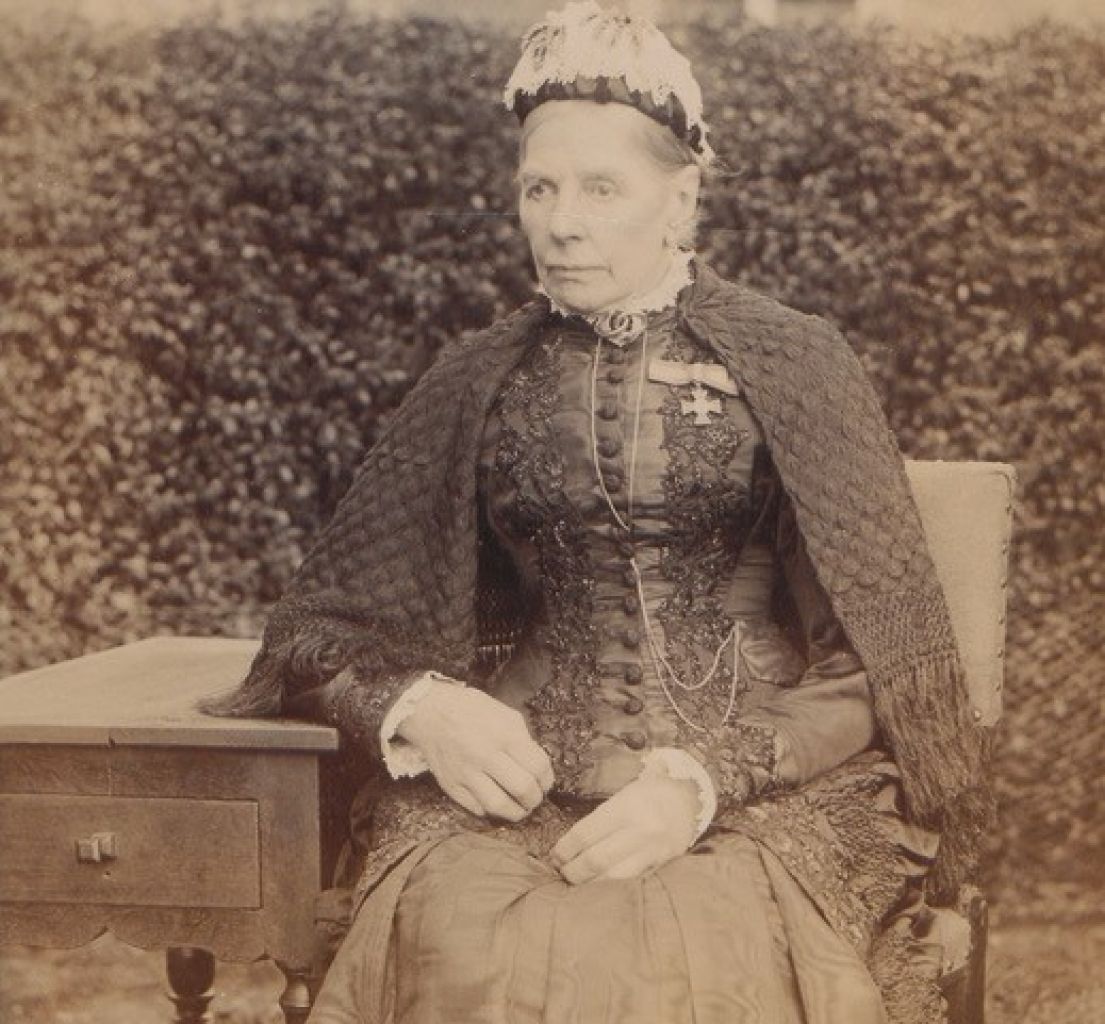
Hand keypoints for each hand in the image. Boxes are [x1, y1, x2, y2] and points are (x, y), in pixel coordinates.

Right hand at [397, 683, 553, 821]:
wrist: (430, 711)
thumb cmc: (471, 709)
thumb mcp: (506, 714)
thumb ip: (523, 740)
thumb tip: (537, 767)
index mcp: (505, 734)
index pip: (538, 767)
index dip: (548, 780)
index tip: (546, 783)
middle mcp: (486, 755)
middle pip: (523, 789)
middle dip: (535, 799)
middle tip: (535, 798)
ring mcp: (466, 773)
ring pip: (499, 806)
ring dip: (516, 812)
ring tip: (520, 808)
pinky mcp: (451, 785)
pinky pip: (476, 808)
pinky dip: (490, 810)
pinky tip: (495, 802)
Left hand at [550, 772, 699, 883]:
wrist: (690, 798)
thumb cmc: (649, 793)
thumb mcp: (623, 795)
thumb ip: (600, 819)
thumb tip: (570, 845)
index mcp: (625, 808)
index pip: (585, 834)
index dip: (565, 849)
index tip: (555, 856)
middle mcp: (639, 830)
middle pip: (595, 859)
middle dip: (573, 871)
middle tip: (561, 872)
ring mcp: (652, 851)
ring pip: (613, 877)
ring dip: (590, 884)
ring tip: (577, 884)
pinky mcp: (662, 866)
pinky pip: (632, 882)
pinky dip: (612, 888)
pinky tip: (600, 889)